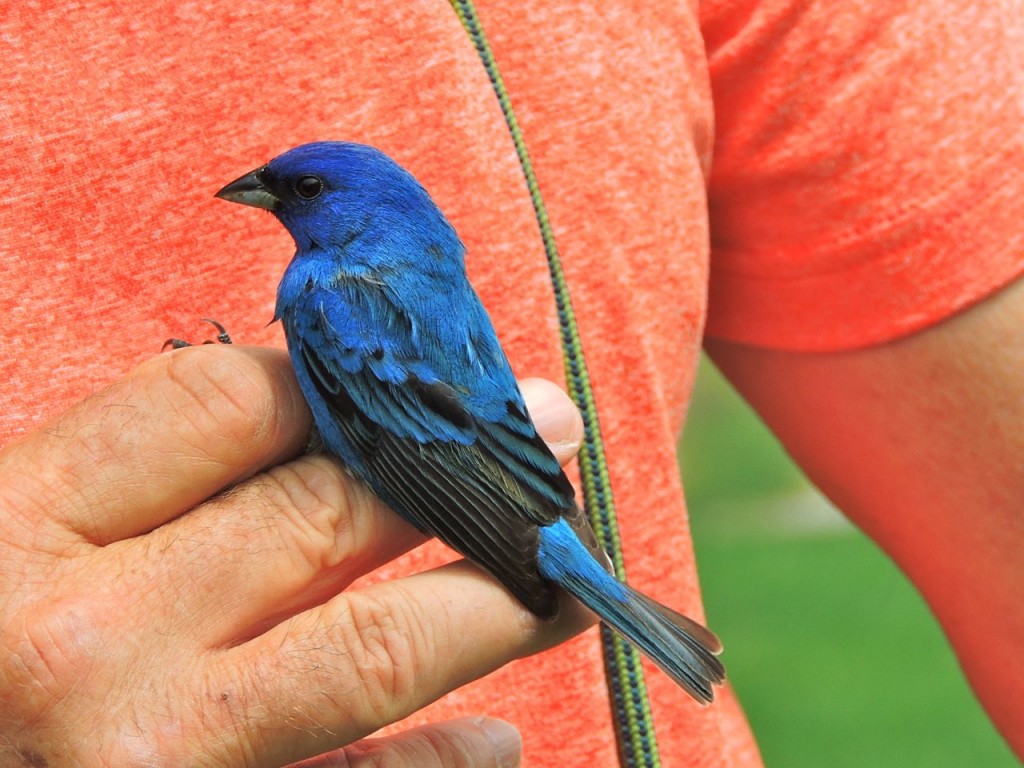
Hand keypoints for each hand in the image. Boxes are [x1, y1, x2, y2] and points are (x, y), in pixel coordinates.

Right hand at [0, 345, 589, 766]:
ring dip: (494, 599)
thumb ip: (139, 479)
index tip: (398, 387)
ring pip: (376, 646)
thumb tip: (309, 407)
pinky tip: (495, 738)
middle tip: (548, 433)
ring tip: (561, 575)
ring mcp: (155, 753)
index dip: (334, 384)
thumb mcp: (17, 537)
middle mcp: (92, 638)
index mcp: (29, 525)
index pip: (226, 404)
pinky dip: (441, 762)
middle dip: (453, 462)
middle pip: (323, 511)